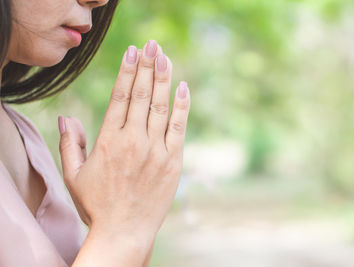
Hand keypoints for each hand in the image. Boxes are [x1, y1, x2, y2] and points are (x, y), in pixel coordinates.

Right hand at [58, 40, 189, 251]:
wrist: (124, 232)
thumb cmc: (96, 204)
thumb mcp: (74, 176)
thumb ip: (69, 145)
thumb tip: (66, 118)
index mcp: (108, 141)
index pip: (120, 96)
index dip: (127, 71)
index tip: (132, 51)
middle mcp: (133, 141)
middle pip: (141, 95)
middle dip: (147, 66)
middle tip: (152, 44)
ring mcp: (156, 151)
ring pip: (160, 106)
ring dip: (163, 79)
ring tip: (164, 56)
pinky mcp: (174, 162)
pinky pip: (179, 127)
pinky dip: (182, 106)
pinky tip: (183, 87)